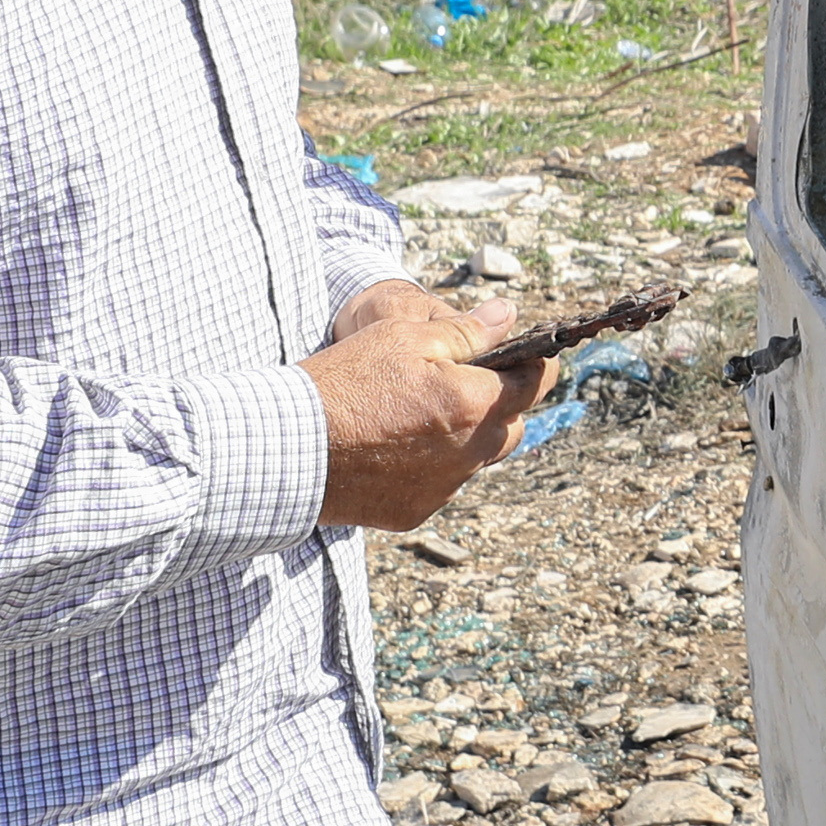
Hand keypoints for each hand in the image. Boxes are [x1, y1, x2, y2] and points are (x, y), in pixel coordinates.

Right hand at [304, 280, 551, 532]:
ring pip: (475, 457)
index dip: (535, 363)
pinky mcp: (416, 510)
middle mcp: (471, 452)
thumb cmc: (347, 382)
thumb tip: (509, 315)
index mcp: (476, 403)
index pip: (537, 382)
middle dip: (499, 402)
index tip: (526, 353)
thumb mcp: (404, 337)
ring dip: (462, 436)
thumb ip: (466, 331)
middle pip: (512, 426)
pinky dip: (428, 465)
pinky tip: (391, 446)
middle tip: (460, 380)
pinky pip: (439, 484)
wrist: (288, 447)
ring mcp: (445, 487)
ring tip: (416, 412)